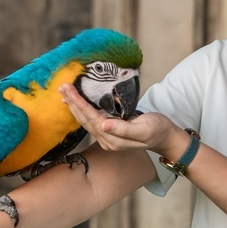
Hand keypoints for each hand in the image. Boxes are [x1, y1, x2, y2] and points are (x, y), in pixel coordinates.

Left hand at [59, 84, 188, 158]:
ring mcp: (107, 138)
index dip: (79, 104)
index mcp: (113, 139)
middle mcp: (107, 140)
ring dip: (74, 107)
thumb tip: (103, 125)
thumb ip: (124, 129)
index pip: (92, 119)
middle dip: (72, 103)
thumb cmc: (157, 130)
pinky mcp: (109, 133)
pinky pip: (91, 121)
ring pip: (85, 121)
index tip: (69, 90)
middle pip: (85, 120)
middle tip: (61, 87)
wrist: (165, 137)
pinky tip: (75, 105)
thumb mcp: (144, 128)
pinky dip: (81, 111)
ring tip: (64, 94)